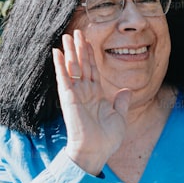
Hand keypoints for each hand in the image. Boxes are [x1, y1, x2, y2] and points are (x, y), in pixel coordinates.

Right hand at [52, 30, 130, 174]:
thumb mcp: (119, 117)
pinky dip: (60, 65)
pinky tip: (57, 52)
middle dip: (80, 48)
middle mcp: (85, 92)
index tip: (89, 42)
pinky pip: (63, 77)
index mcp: (96, 95)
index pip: (93, 70)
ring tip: (67, 35)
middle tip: (77, 32)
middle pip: (82, 65)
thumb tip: (126, 90)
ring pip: (73, 67)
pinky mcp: (68, 97)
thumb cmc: (106, 139)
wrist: (95, 151)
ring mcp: (76, 94)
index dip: (91, 56)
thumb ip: (122, 102)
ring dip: (70, 51)